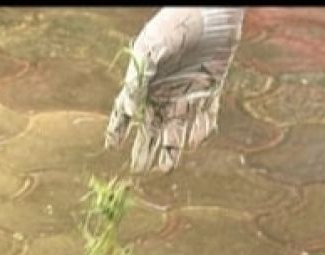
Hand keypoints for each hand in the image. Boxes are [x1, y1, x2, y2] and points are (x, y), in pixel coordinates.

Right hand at [106, 7, 244, 172]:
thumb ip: (139, 79)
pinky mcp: (211, 90)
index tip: (112, 146)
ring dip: (170, 149)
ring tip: (165, 167)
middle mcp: (164, 92)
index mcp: (145, 82)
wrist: (212, 9)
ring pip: (177, 129)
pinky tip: (193, 142)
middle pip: (151, 128)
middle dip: (145, 149)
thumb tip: (128, 110)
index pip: (126, 110)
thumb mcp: (152, 48)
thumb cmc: (177, 23)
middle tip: (140, 168)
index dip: (118, 128)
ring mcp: (188, 93)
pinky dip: (200, 130)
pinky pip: (205, 117)